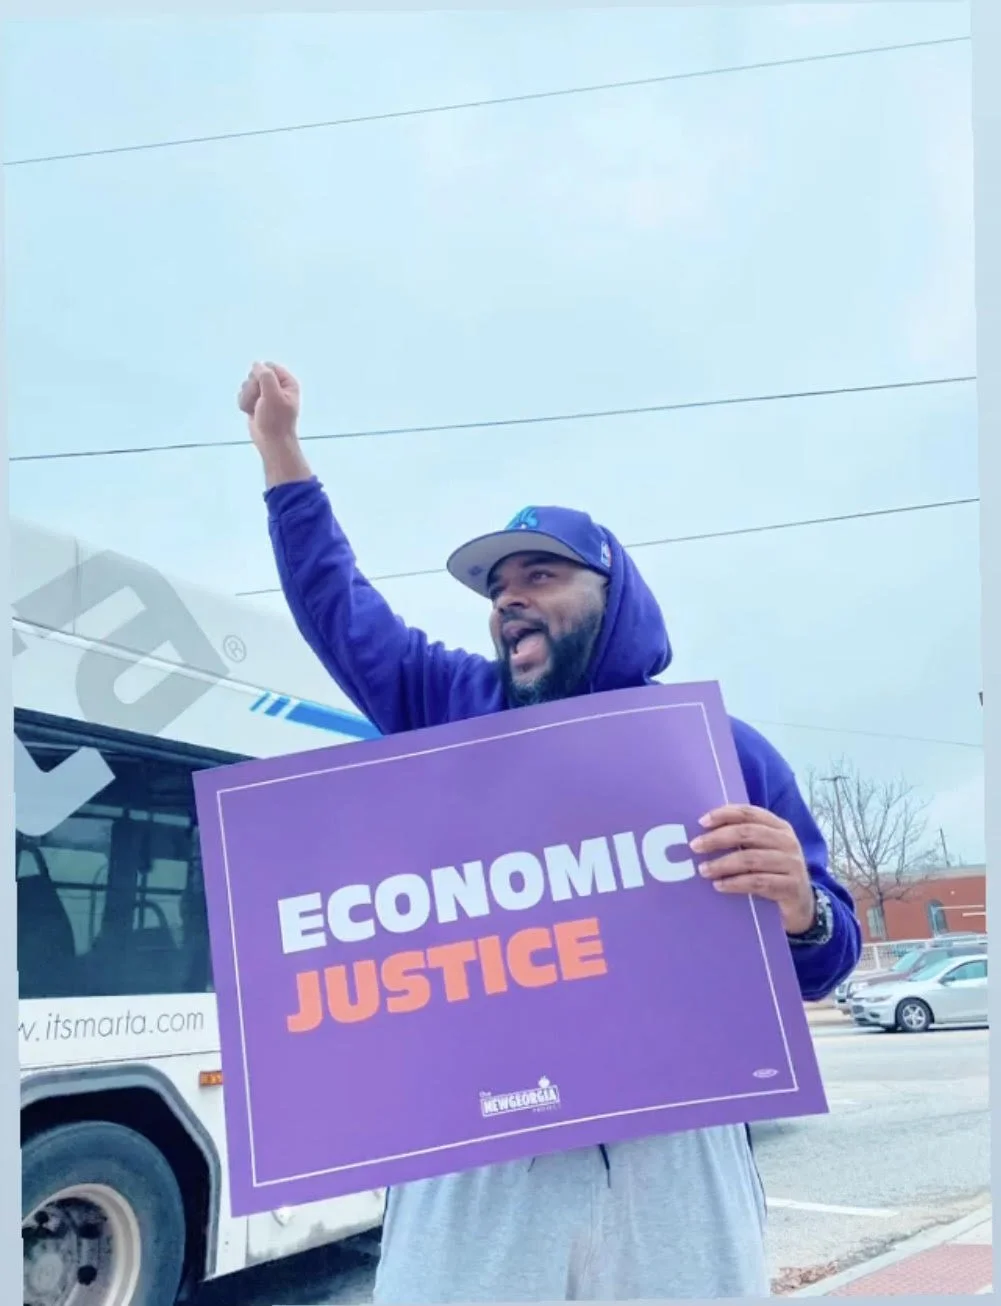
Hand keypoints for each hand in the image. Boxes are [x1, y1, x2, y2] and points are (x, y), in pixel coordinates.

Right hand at [238, 362, 300, 451]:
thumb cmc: (276, 420)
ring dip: (248, 398)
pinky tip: (251, 413)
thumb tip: (256, 365)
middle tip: (260, 402)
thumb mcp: (273, 395)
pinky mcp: (255, 402)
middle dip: (252, 389)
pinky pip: (243, 395)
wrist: (271, 442)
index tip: (264, 390)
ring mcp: (265, 394)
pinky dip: (244, 404)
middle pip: (255, 374)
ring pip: (246, 385)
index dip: (261, 376)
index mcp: (287, 382)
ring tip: (256, 410)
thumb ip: (265, 376)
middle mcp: (276, 386)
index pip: (268, 366)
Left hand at [689, 803, 815, 935]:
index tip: (701, 822)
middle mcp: (787, 841)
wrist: (801, 905)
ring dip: (723, 864)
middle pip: (747, 833)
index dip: (724, 814)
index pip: (749, 813)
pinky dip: (735, 883)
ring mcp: (791, 864)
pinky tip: (719, 886)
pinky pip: (758, 882)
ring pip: (751, 859)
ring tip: (703, 870)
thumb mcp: (761, 851)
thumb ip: (741, 839)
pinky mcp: (791, 887)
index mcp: (779, 827)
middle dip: (718, 838)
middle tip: (695, 846)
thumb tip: (702, 833)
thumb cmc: (773, 872)